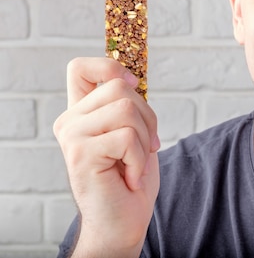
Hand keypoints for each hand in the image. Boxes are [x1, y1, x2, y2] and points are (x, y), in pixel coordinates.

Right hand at [54, 57, 159, 256]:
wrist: (123, 222)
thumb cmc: (131, 177)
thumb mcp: (134, 132)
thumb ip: (128, 104)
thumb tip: (132, 74)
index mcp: (81, 112)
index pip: (80, 67)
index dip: (109, 66)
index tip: (132, 85)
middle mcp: (70, 121)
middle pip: (119, 87)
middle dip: (147, 116)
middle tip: (145, 146)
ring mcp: (72, 136)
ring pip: (126, 109)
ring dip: (144, 140)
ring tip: (135, 162)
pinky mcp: (81, 153)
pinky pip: (127, 137)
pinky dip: (139, 159)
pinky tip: (129, 176)